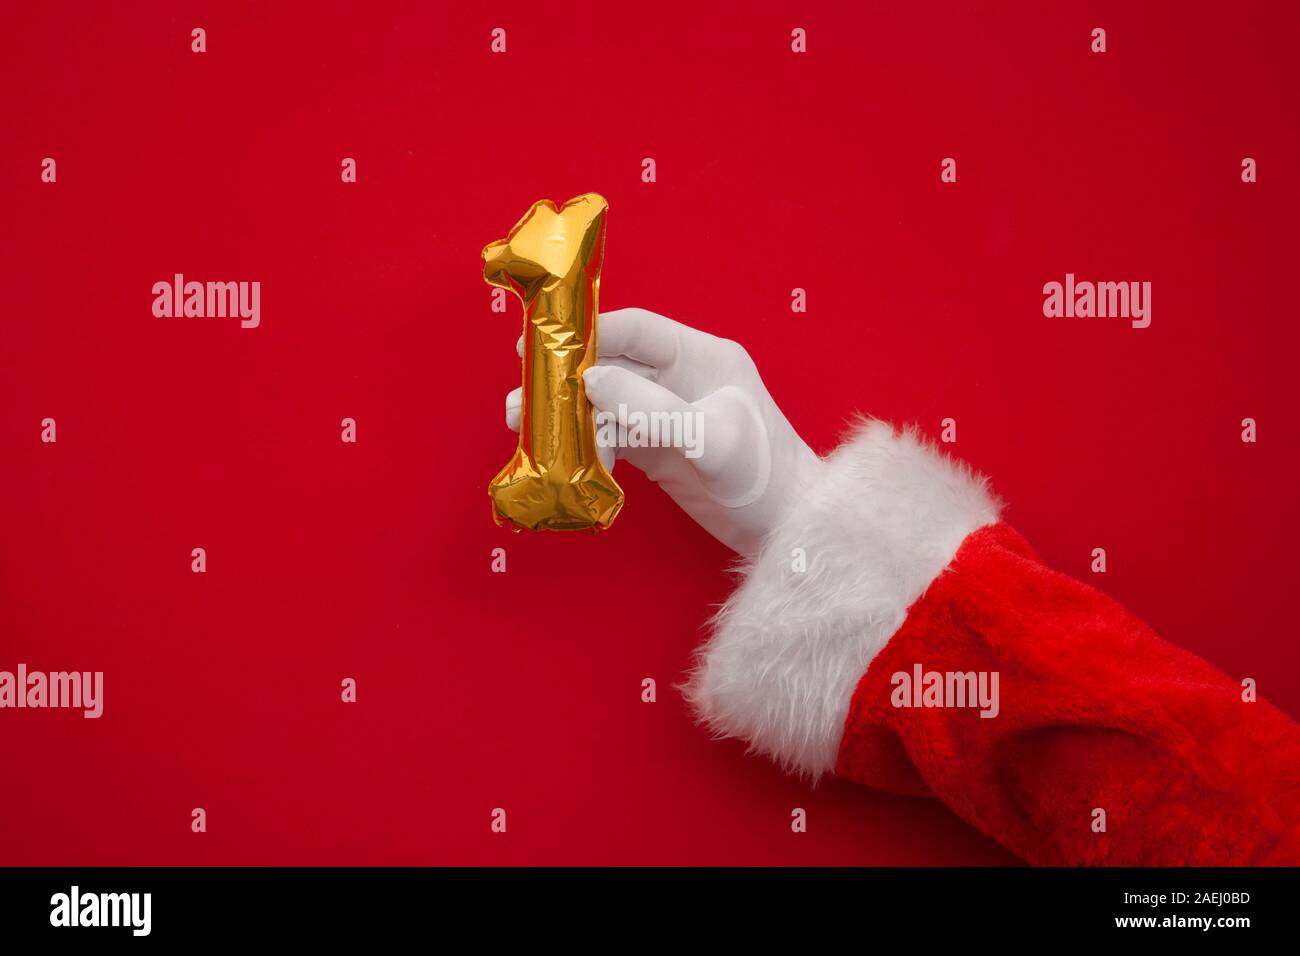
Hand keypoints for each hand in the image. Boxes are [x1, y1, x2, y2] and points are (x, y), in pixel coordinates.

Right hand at [505, 307, 822, 555]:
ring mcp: (667, 414)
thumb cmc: (766, 476)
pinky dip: (584, 444)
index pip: (635, 330)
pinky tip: (561, 458)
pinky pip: (610, 437)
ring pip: (605, 403)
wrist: (789, 529)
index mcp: (701, 357)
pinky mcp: (658, 449)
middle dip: (565, 379)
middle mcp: (680, 378)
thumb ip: (652, 407)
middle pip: (611, 365)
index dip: (588, 332)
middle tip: (523, 399)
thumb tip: (591, 380)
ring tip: (525, 429)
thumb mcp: (711, 437)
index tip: (544, 345)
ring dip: (567, 415)